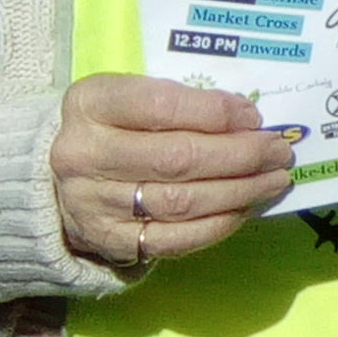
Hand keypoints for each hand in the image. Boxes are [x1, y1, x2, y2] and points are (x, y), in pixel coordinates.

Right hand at [50, 74, 294, 267]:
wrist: (58, 176)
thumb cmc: (112, 125)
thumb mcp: (132, 95)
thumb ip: (182, 101)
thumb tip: (245, 119)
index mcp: (90, 105)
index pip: (161, 107)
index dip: (216, 114)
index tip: (254, 118)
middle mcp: (84, 155)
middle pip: (178, 159)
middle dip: (241, 156)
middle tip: (280, 151)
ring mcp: (92, 203)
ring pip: (181, 202)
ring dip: (239, 191)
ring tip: (274, 180)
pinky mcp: (107, 241)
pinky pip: (173, 239)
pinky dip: (217, 225)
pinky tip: (244, 208)